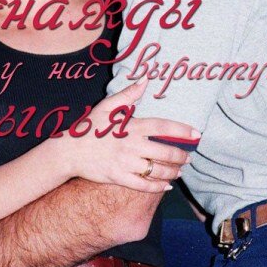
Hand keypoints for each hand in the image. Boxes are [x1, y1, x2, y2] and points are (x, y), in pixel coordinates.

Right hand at [64, 78, 197, 192]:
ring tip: (180, 171)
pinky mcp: (119, 178)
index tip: (196, 134)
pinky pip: (144, 186)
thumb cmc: (90, 127)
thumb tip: (145, 79)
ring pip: (158, 171)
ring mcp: (126, 163)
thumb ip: (128, 94)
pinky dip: (158, 187)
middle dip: (181, 156)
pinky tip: (166, 185)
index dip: (182, 131)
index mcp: (131, 127)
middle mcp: (131, 146)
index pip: (163, 128)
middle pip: (165, 152)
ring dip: (173, 172)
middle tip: (189, 158)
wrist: (70, 151)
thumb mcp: (107, 106)